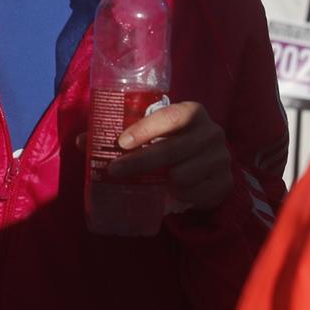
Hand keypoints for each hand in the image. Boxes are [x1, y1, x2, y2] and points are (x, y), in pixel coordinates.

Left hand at [104, 101, 232, 213]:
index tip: (120, 143)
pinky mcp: (226, 183)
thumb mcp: (154, 134)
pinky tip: (176, 193)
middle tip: (114, 171)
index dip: (144, 130)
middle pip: (172, 150)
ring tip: (158, 183)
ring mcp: (222, 158)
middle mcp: (211, 132)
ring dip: (164, 184)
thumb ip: (123, 135)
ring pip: (182, 176)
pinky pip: (195, 196)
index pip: (169, 117)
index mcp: (193, 112)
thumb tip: (82, 141)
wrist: (211, 165)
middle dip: (139, 163)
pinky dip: (181, 197)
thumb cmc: (174, 144)